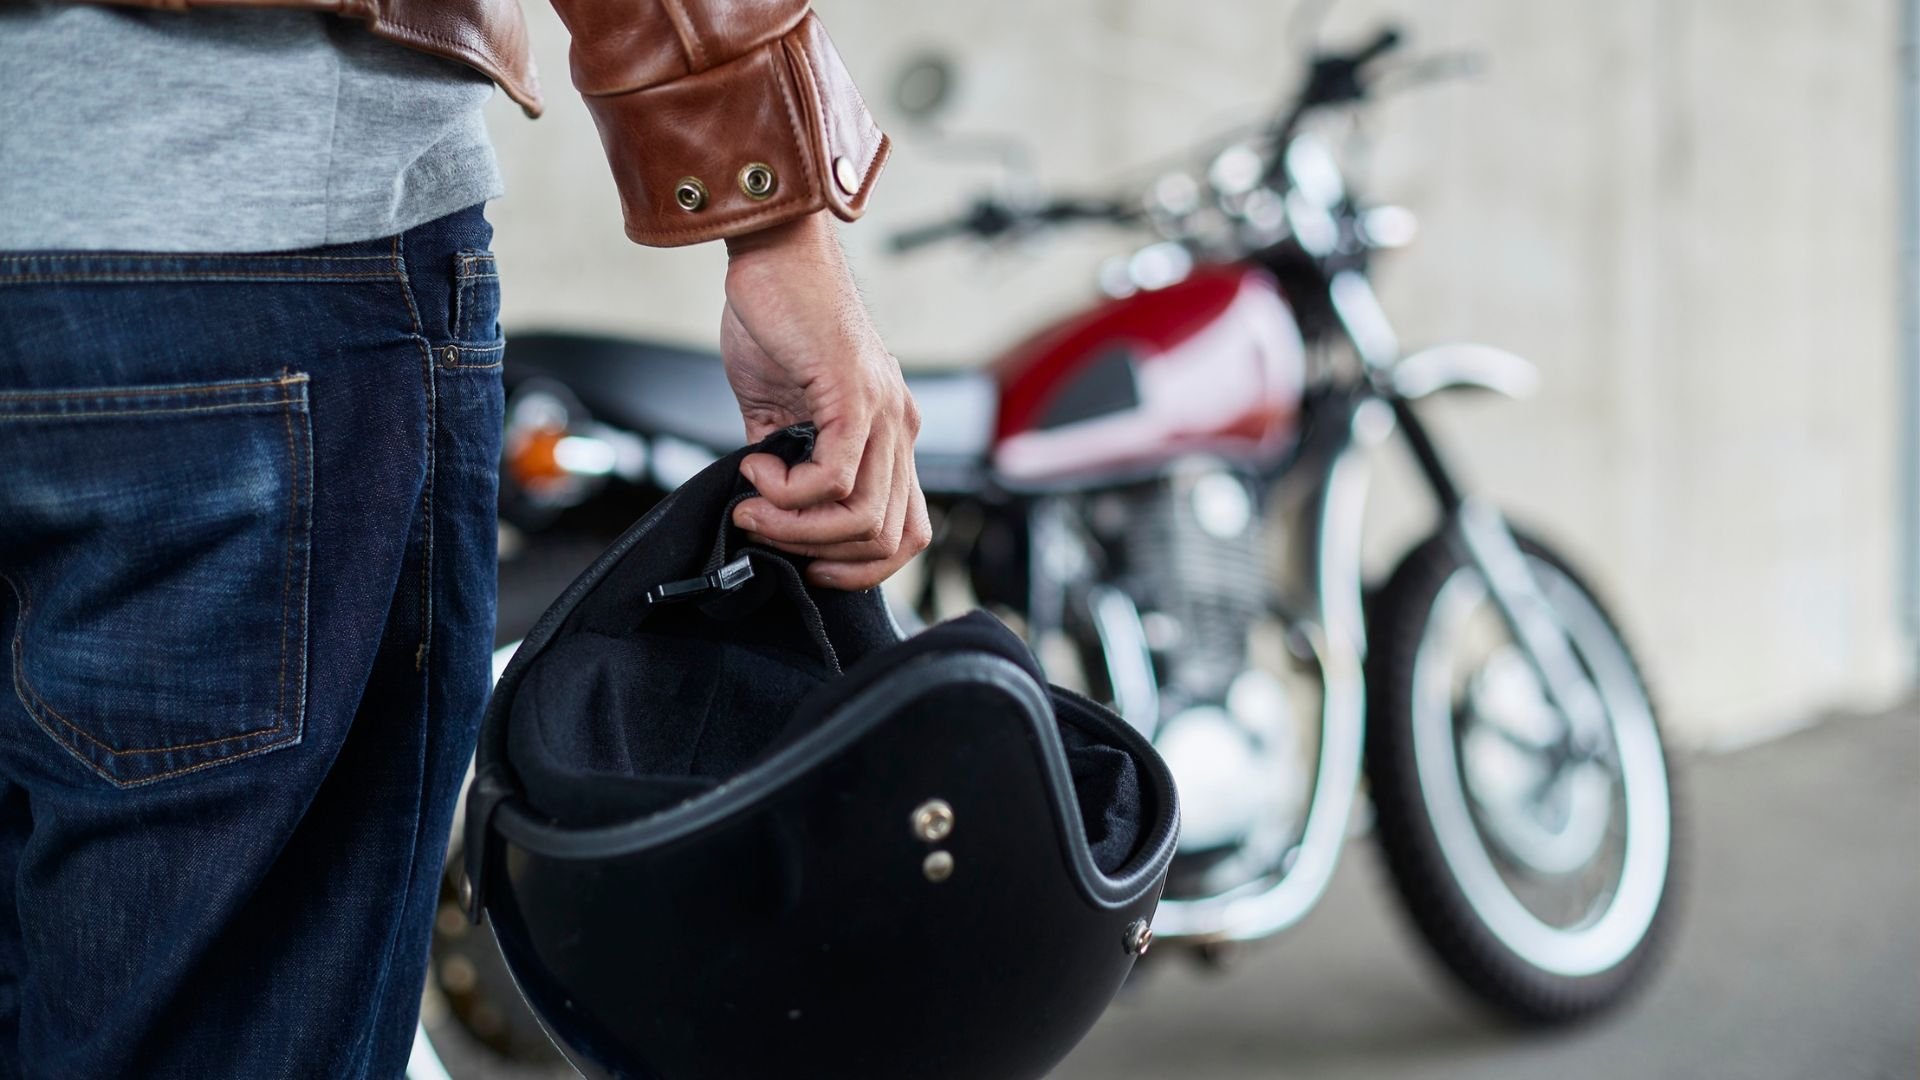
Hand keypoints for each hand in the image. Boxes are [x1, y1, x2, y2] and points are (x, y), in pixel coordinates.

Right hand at [720, 211, 929, 589]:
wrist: (774, 253)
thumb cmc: (778, 320)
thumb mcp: (780, 410)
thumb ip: (785, 463)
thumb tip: (765, 516)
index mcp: (890, 434)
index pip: (907, 530)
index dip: (862, 567)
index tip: (807, 566)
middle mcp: (900, 426)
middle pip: (889, 537)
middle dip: (819, 553)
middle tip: (763, 529)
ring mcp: (884, 411)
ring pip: (863, 516)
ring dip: (797, 527)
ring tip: (754, 503)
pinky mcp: (856, 394)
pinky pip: (837, 477)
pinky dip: (790, 492)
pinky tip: (757, 467)